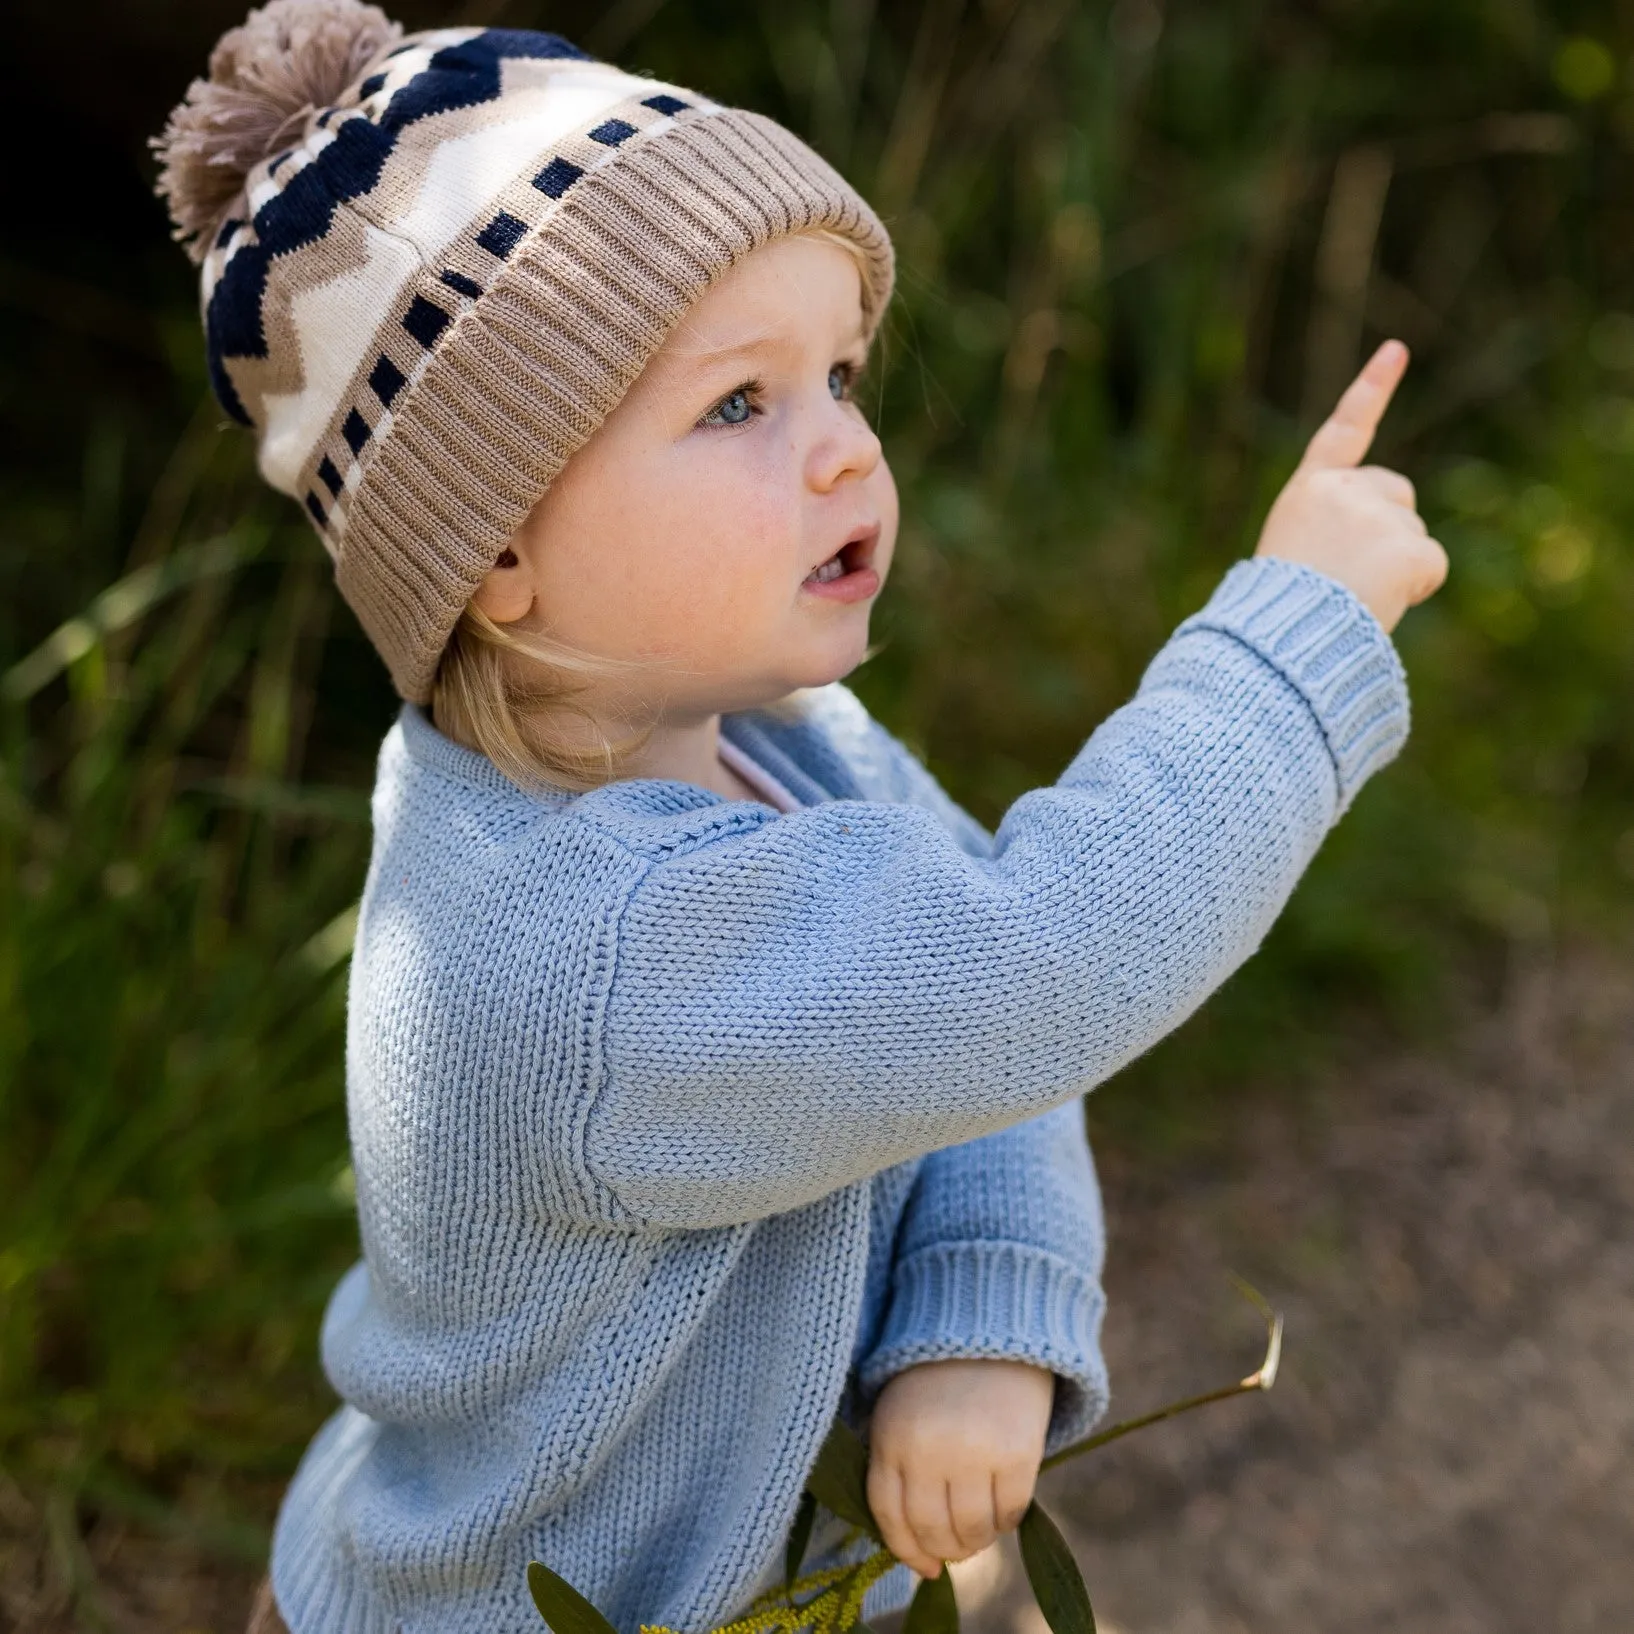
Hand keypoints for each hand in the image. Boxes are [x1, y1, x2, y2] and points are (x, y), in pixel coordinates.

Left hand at [866, 1359, 1054, 1578]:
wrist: (993, 1329)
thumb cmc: (939, 1378)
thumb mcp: (901, 1413)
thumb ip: (900, 1467)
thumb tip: (917, 1548)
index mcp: (891, 1438)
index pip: (890, 1516)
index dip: (906, 1552)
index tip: (924, 1568)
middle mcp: (928, 1450)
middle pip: (931, 1529)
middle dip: (944, 1551)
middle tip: (956, 1552)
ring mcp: (973, 1453)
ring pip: (971, 1529)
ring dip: (976, 1543)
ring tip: (979, 1533)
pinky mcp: (1016, 1453)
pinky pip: (1009, 1512)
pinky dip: (1006, 1524)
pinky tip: (1002, 1513)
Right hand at [1255, 340, 1447, 631]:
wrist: (1282, 639)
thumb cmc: (1278, 608)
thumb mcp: (1291, 552)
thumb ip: (1331, 529)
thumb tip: (1386, 553)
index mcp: (1307, 490)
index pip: (1342, 431)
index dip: (1371, 389)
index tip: (1397, 350)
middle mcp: (1344, 491)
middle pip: (1395, 495)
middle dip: (1388, 526)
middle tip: (1348, 571)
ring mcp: (1378, 516)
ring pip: (1412, 534)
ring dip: (1396, 564)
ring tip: (1353, 592)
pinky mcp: (1408, 547)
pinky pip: (1431, 566)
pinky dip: (1417, 588)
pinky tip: (1381, 602)